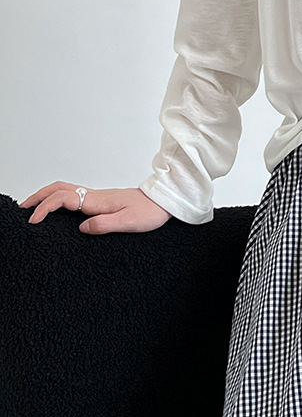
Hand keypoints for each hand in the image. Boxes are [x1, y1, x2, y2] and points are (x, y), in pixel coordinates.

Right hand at [17, 184, 172, 233]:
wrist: (165, 202)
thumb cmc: (150, 212)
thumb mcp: (129, 222)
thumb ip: (105, 225)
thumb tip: (81, 228)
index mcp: (97, 200)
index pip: (63, 199)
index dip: (45, 208)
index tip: (33, 221)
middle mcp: (95, 196)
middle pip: (59, 189)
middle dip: (38, 196)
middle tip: (23, 208)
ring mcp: (98, 197)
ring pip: (65, 191)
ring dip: (47, 196)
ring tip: (34, 208)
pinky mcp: (102, 202)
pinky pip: (74, 196)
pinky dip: (58, 200)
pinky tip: (58, 211)